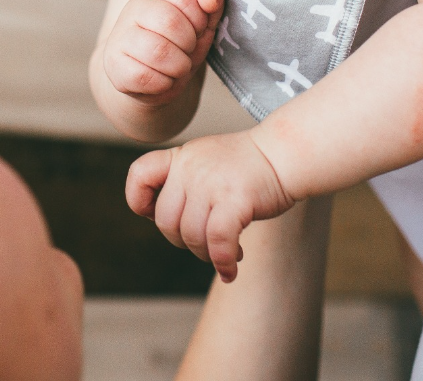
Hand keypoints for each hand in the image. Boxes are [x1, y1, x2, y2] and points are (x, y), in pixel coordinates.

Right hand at [103, 0, 223, 105]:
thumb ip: (211, 4)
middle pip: (170, 22)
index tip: (197, 30)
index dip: (200, 19)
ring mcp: (120, 37)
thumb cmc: (177, 46)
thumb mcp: (200, 24)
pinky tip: (163, 80)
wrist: (146, 80)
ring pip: (158, 51)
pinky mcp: (114, 65)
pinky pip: (145, 77)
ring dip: (179, 66)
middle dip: (189, 44)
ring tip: (177, 67)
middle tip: (186, 51)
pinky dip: (164, 83)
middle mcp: (133, 9)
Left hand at [126, 129, 292, 281]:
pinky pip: (217, 241)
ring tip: (224, 253)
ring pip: (191, 235)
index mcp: (180, 157)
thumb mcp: (204, 160)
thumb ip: (182, 181)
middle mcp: (191, 167)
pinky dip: (222, 262)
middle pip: (166, 221)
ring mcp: (212, 182)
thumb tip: (161, 220)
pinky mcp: (235, 199)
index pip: (139, 175)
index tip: (157, 215)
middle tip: (205, 243)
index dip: (139, 202)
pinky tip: (230, 269)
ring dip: (206, 254)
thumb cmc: (245, 165)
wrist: (283, 153)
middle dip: (183, 241)